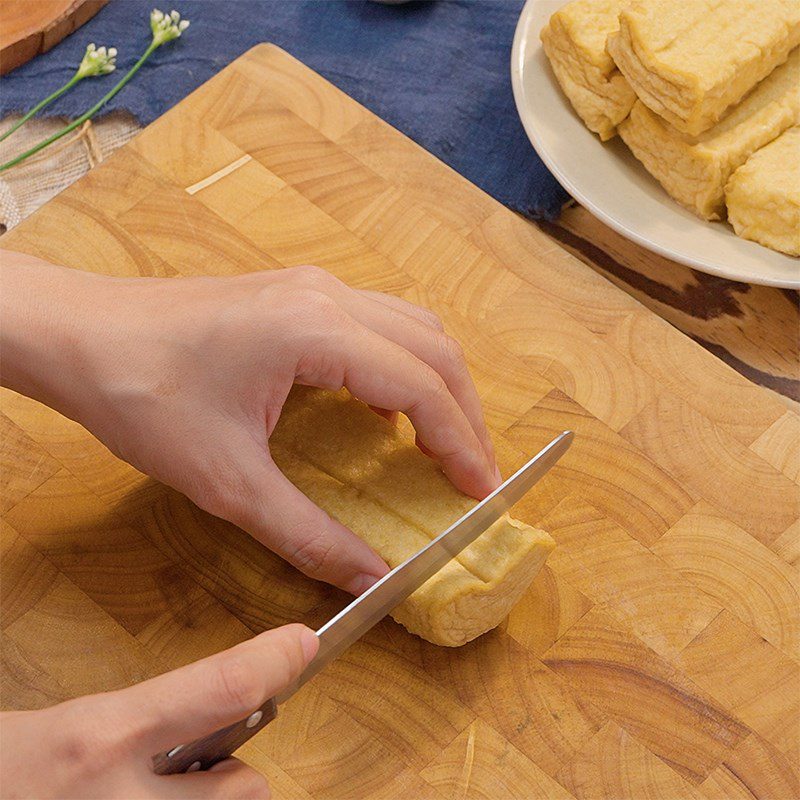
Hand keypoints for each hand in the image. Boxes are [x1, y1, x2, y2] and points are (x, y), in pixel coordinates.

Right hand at [0, 624, 317, 798]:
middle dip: (239, 774)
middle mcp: (121, 797)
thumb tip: (206, 704)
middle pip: (245, 789)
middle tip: (206, 764)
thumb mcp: (67, 725)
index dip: (273, 663)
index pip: (222, 688)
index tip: (302, 644)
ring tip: (160, 792)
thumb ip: (137, 715)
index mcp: (104, 736)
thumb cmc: (5, 768)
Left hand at [1, 257, 498, 594]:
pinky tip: (387, 414)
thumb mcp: (226, 480)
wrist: (76, 335)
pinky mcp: (295, 294)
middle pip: (433, 347)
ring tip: (446, 444)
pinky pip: (376, 324)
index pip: (422, 385)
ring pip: (412, 327)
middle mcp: (327, 295)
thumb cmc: (139, 395)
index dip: (462, 443)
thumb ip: (307, 532)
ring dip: (439, 384)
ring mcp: (312, 286)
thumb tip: (368, 574)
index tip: (481, 492)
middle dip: (466, 413)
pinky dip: (401, 368)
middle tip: (473, 474)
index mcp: (316, 330)